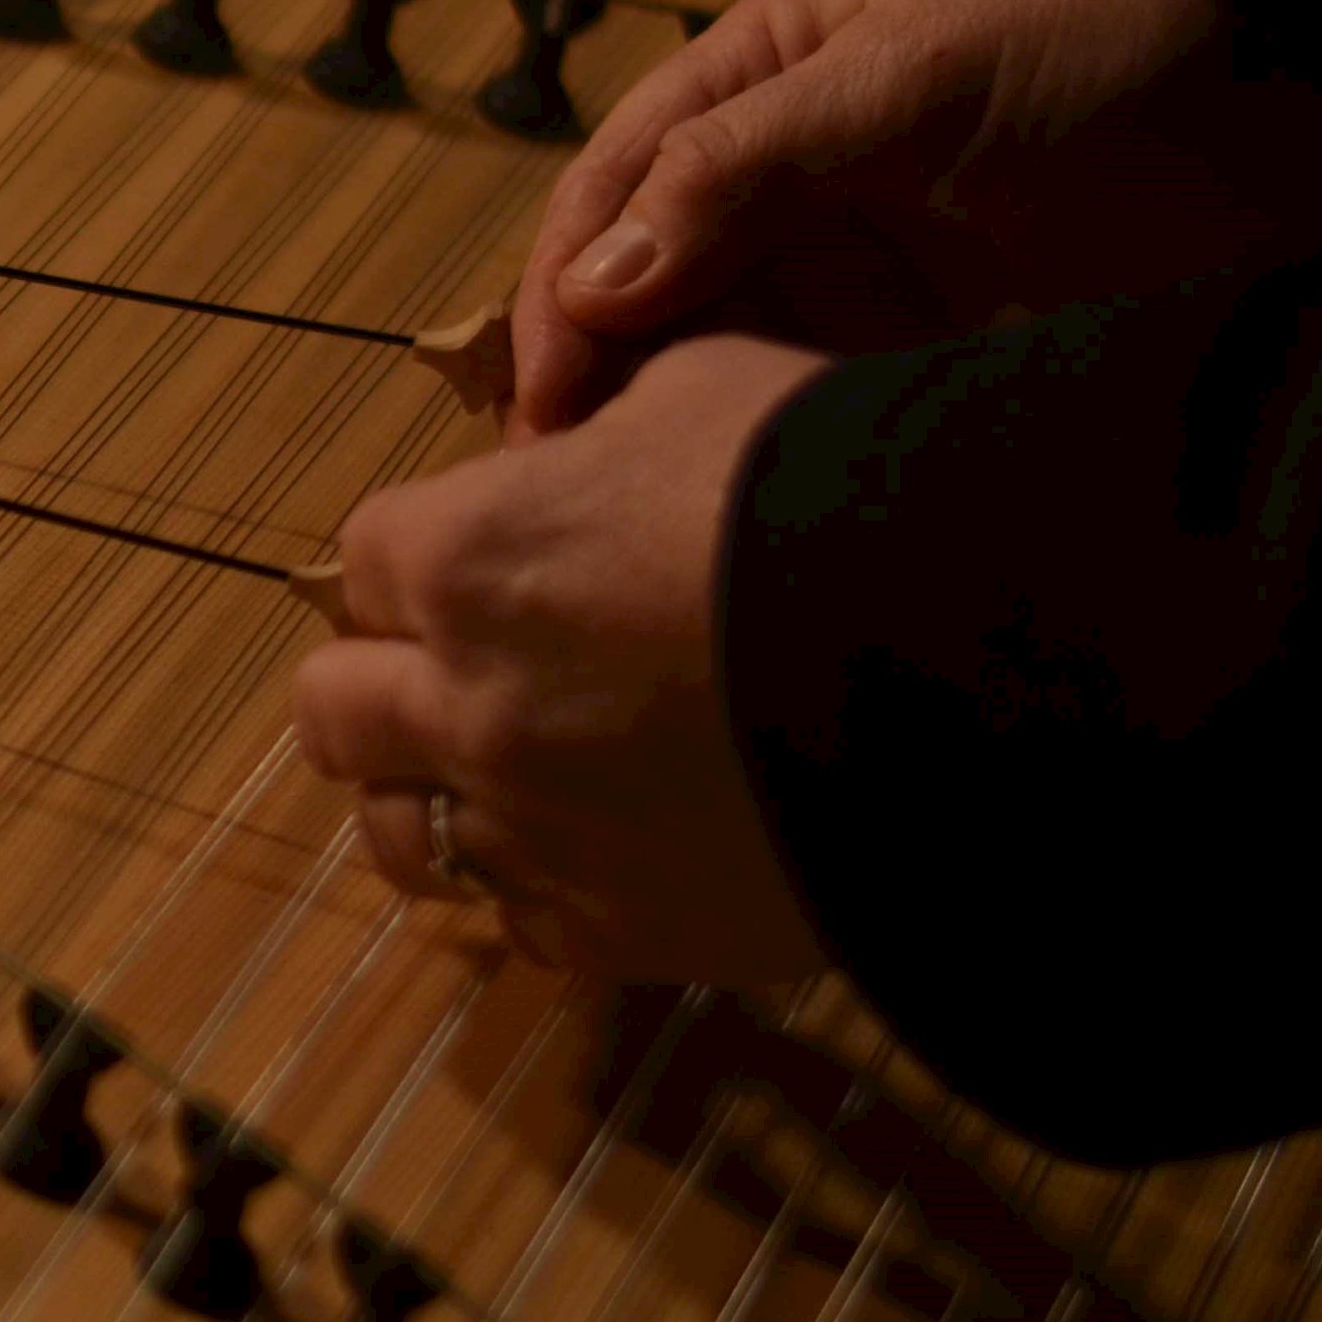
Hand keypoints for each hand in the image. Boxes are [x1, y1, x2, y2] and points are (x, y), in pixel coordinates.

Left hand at [294, 333, 825, 978]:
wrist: (987, 670)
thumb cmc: (844, 490)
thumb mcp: (710, 390)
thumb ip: (604, 436)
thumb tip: (585, 466)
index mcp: (466, 558)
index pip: (364, 561)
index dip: (422, 558)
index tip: (482, 561)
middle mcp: (467, 704)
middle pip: (334, 711)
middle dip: (381, 683)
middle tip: (464, 672)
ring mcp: (532, 831)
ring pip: (403, 837)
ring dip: (435, 799)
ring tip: (515, 777)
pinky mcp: (615, 931)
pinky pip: (523, 923)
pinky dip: (548, 888)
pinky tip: (612, 849)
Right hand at [508, 0, 1269, 438]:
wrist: (1303, 112)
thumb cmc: (1097, 54)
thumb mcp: (908, 83)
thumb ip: (744, 167)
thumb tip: (591, 284)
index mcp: (753, 75)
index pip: (612, 188)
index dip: (564, 294)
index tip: (546, 403)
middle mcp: (774, 171)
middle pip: (640, 286)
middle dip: (599, 378)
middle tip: (569, 488)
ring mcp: (841, 266)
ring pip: (709, 356)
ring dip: (669, 426)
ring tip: (639, 512)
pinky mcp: (899, 351)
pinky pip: (797, 405)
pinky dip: (760, 452)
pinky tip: (739, 506)